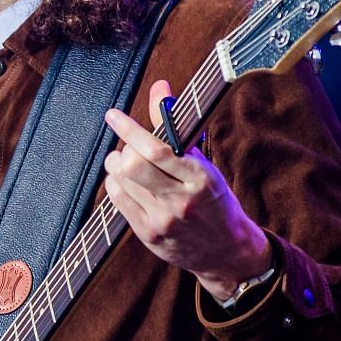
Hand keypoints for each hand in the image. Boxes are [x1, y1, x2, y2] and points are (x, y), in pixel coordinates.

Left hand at [102, 80, 273, 301]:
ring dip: (117, 164)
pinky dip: (115, 183)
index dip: (130, 129)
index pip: (157, 149)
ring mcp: (162, 221)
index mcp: (200, 178)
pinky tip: (125, 182)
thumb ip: (178, 130)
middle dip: (124, 149)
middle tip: (129, 147)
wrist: (227, 251)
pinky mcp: (148, 235)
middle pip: (133, 166)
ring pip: (121, 181)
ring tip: (127, 163)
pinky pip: (118, 200)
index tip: (114, 116)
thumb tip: (160, 88)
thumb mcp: (205, 165)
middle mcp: (180, 201)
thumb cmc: (215, 200)